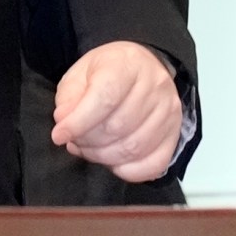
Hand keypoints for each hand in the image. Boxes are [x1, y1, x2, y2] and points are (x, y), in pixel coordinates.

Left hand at [51, 41, 181, 182]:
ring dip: (103, 157)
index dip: (79, 122)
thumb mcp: (80, 74)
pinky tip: (113, 162)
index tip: (59, 135)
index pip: (105, 98)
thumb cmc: (108, 72)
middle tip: (75, 141)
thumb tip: (65, 122)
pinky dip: (129, 171)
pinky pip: (154, 164)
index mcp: (127, 64)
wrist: (142, 67)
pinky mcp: (175, 133)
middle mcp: (154, 86)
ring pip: (133, 148)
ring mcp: (169, 111)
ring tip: (90, 149)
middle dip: (88, 141)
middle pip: (117, 127)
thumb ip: (69, 98)